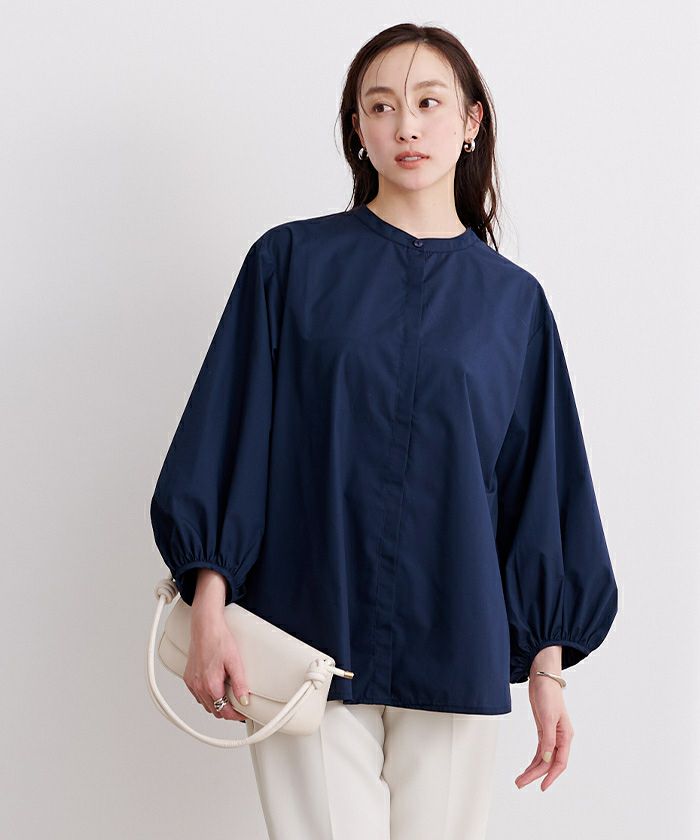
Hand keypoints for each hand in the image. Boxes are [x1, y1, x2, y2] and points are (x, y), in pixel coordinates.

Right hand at [183, 610, 250, 722]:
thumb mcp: (235, 662)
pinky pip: (197, 695)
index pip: (224, 711)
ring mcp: (192, 683)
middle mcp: (199, 687)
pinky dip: (207, 696)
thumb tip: (244, 700)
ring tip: (228, 696)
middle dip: (227, 711)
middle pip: (215, 710)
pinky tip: (215, 688)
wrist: (205, 627)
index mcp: (211, 685)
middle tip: (238, 705)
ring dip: (216, 704)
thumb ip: (240, 683)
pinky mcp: (188, 678)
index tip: (243, 714)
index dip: (236, 716)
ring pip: (205, 704)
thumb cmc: (219, 640)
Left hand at [514, 674, 573, 790]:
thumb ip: (548, 739)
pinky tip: (528, 768)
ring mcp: (552, 735)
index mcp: (566, 736)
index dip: (551, 776)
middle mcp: (560, 738)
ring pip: (544, 758)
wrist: (543, 678)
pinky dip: (534, 760)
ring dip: (533, 769)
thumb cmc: (548, 694)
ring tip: (520, 780)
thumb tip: (547, 759)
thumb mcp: (548, 717)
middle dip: (535, 775)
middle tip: (520, 784)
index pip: (560, 762)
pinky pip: (540, 751)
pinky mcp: (544, 730)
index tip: (542, 786)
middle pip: (549, 763)